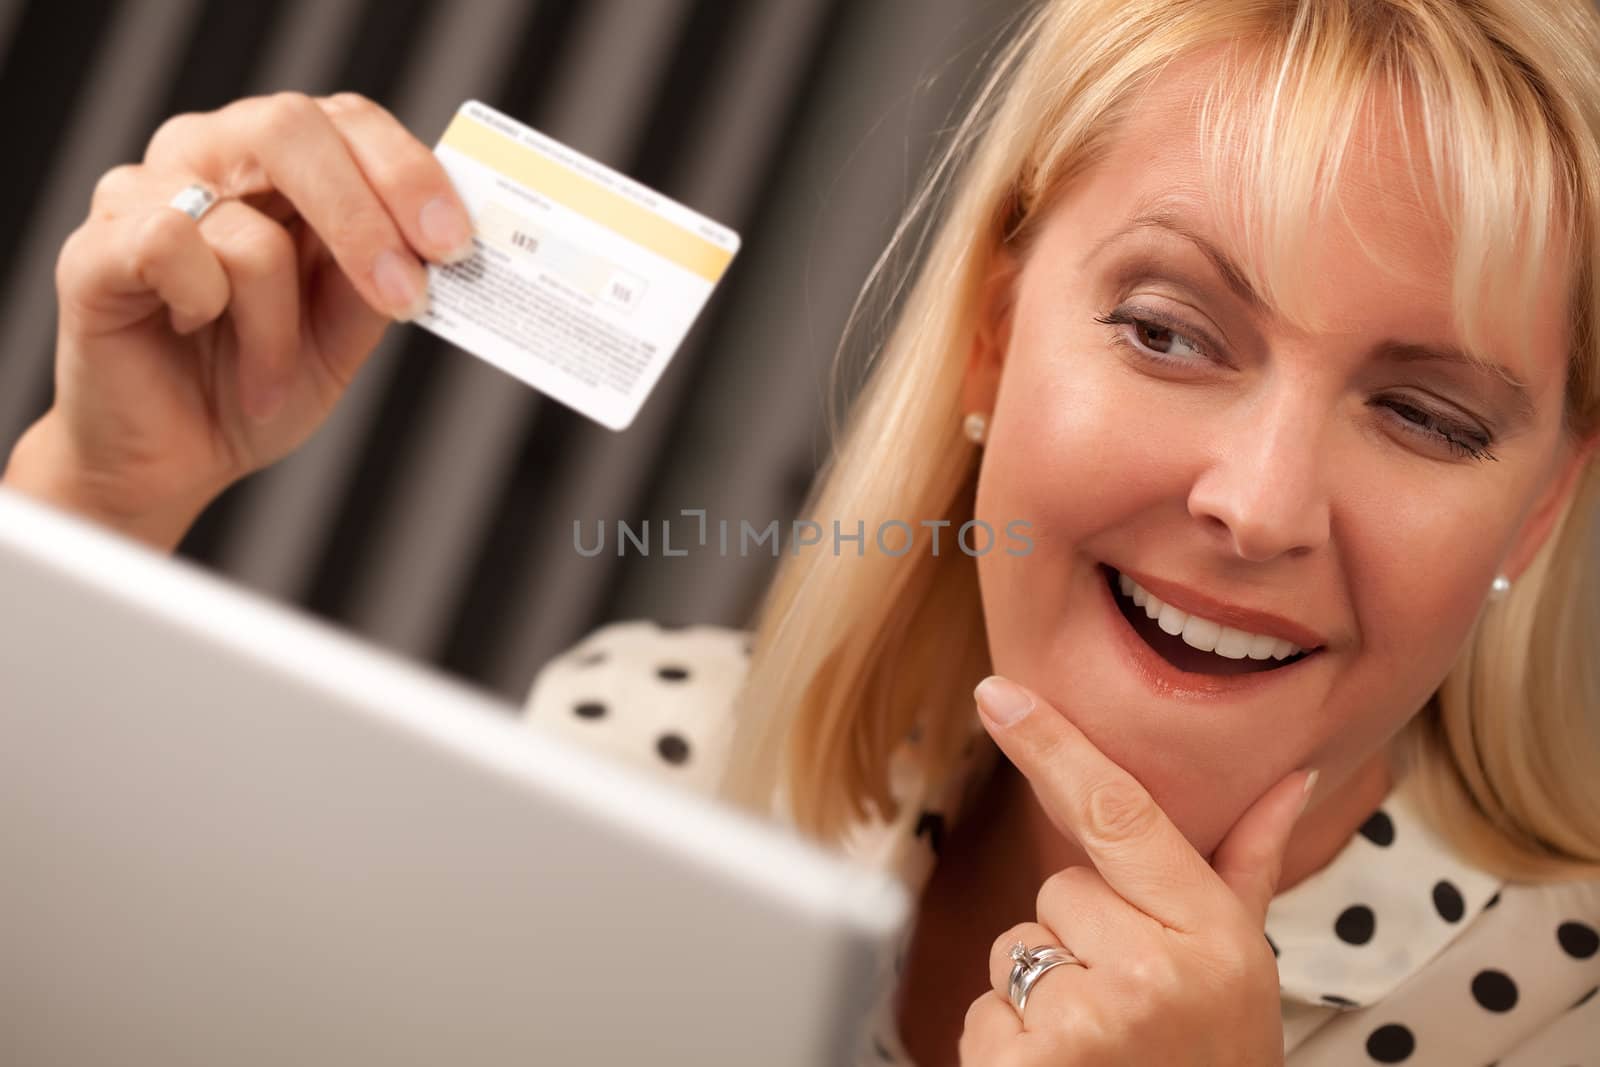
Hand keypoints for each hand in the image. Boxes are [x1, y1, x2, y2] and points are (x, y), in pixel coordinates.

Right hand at [21, 91, 472, 548]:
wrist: (175, 456)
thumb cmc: (258, 379)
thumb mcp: (347, 333)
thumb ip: (386, 277)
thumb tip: (440, 243)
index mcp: (277, 161)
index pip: (347, 120)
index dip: (407, 172)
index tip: (455, 243)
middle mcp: (207, 154)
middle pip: (291, 128)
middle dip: (365, 219)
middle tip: (406, 295)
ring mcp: (142, 192)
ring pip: (247, 228)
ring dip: (279, 328)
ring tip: (271, 380)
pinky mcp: (95, 247)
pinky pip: (171, 248)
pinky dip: (207, 310)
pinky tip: (195, 336)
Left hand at [959, 674, 1312, 1066]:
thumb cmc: (1217, 1058)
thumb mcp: (1246, 965)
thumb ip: (1250, 867)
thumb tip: (1294, 777)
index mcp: (1208, 932)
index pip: (1119, 814)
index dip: (1054, 746)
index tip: (1000, 695)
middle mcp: (1151, 971)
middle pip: (1055, 891)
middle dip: (1076, 938)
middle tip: (1129, 1000)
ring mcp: (1087, 1022)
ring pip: (1013, 950)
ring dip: (1039, 993)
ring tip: (1101, 1044)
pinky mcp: (1027, 1066)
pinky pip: (984, 1012)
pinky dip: (1009, 1044)